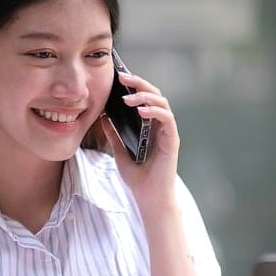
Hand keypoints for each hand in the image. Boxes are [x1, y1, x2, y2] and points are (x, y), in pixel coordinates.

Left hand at [100, 71, 178, 207]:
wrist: (148, 197)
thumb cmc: (138, 177)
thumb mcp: (120, 152)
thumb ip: (114, 135)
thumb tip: (104, 117)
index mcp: (149, 126)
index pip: (144, 98)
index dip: (134, 86)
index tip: (118, 78)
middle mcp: (160, 126)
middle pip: (155, 95)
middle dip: (139, 83)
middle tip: (122, 77)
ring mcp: (167, 132)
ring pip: (162, 103)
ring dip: (145, 96)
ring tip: (128, 98)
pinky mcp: (172, 140)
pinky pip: (167, 119)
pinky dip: (154, 111)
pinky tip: (141, 111)